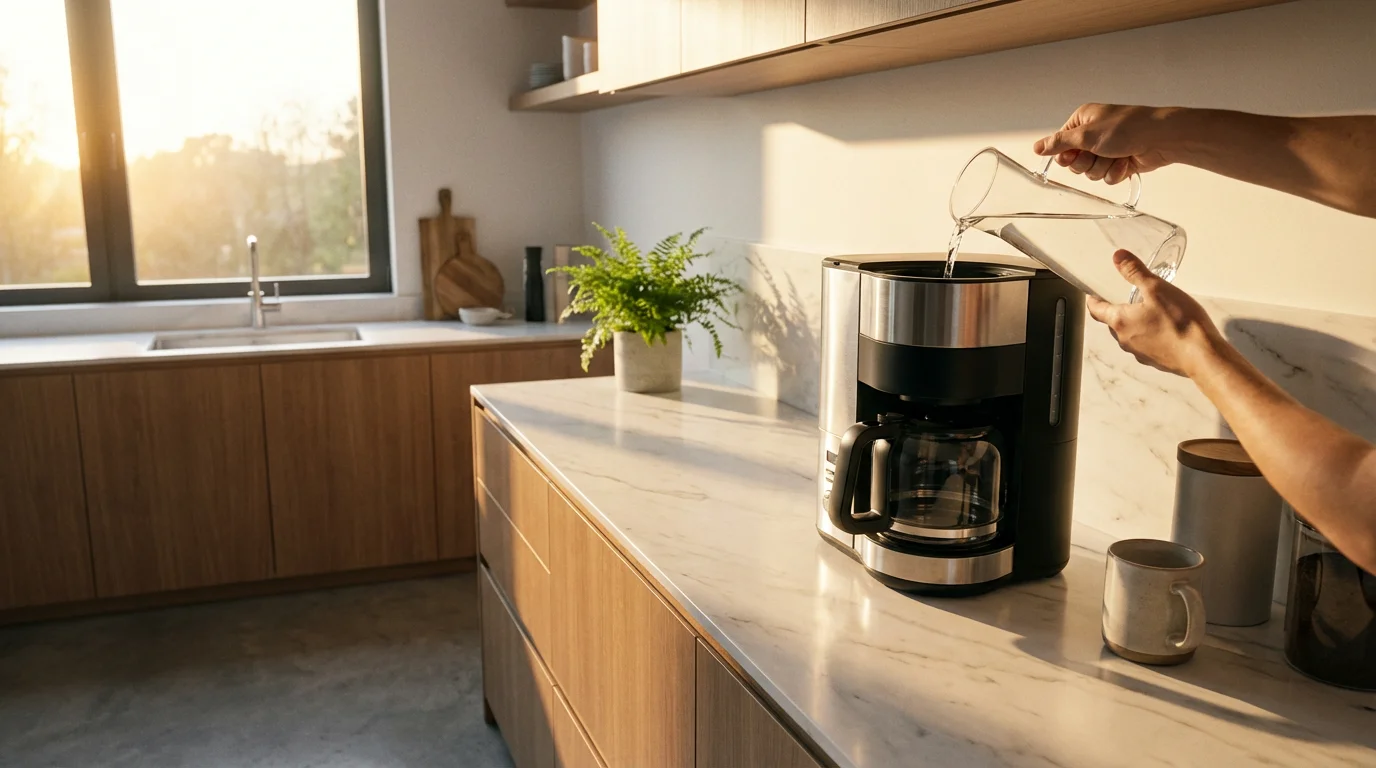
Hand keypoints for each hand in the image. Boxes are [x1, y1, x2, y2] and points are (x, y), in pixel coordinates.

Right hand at [1033, 104, 1178, 184]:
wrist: (1161, 138)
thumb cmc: (1127, 128)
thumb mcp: (1086, 135)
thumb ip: (1058, 143)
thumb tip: (1036, 147)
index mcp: (1082, 122)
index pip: (1060, 145)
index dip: (1066, 154)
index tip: (1076, 153)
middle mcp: (1092, 135)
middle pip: (1074, 162)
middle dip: (1087, 163)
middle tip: (1099, 153)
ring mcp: (1106, 150)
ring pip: (1090, 172)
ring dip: (1103, 167)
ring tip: (1117, 156)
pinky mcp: (1118, 162)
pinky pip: (1106, 177)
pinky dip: (1115, 172)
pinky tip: (1126, 162)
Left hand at [1086, 250, 1223, 377]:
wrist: (1203, 356)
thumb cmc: (1179, 322)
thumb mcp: (1157, 288)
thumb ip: (1135, 272)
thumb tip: (1118, 257)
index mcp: (1120, 322)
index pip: (1096, 310)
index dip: (1093, 300)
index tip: (1093, 294)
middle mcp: (1125, 340)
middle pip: (1113, 323)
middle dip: (1117, 310)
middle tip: (1125, 298)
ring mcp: (1140, 353)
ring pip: (1131, 334)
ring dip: (1135, 323)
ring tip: (1148, 310)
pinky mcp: (1156, 361)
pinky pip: (1147, 345)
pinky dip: (1151, 334)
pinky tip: (1166, 328)